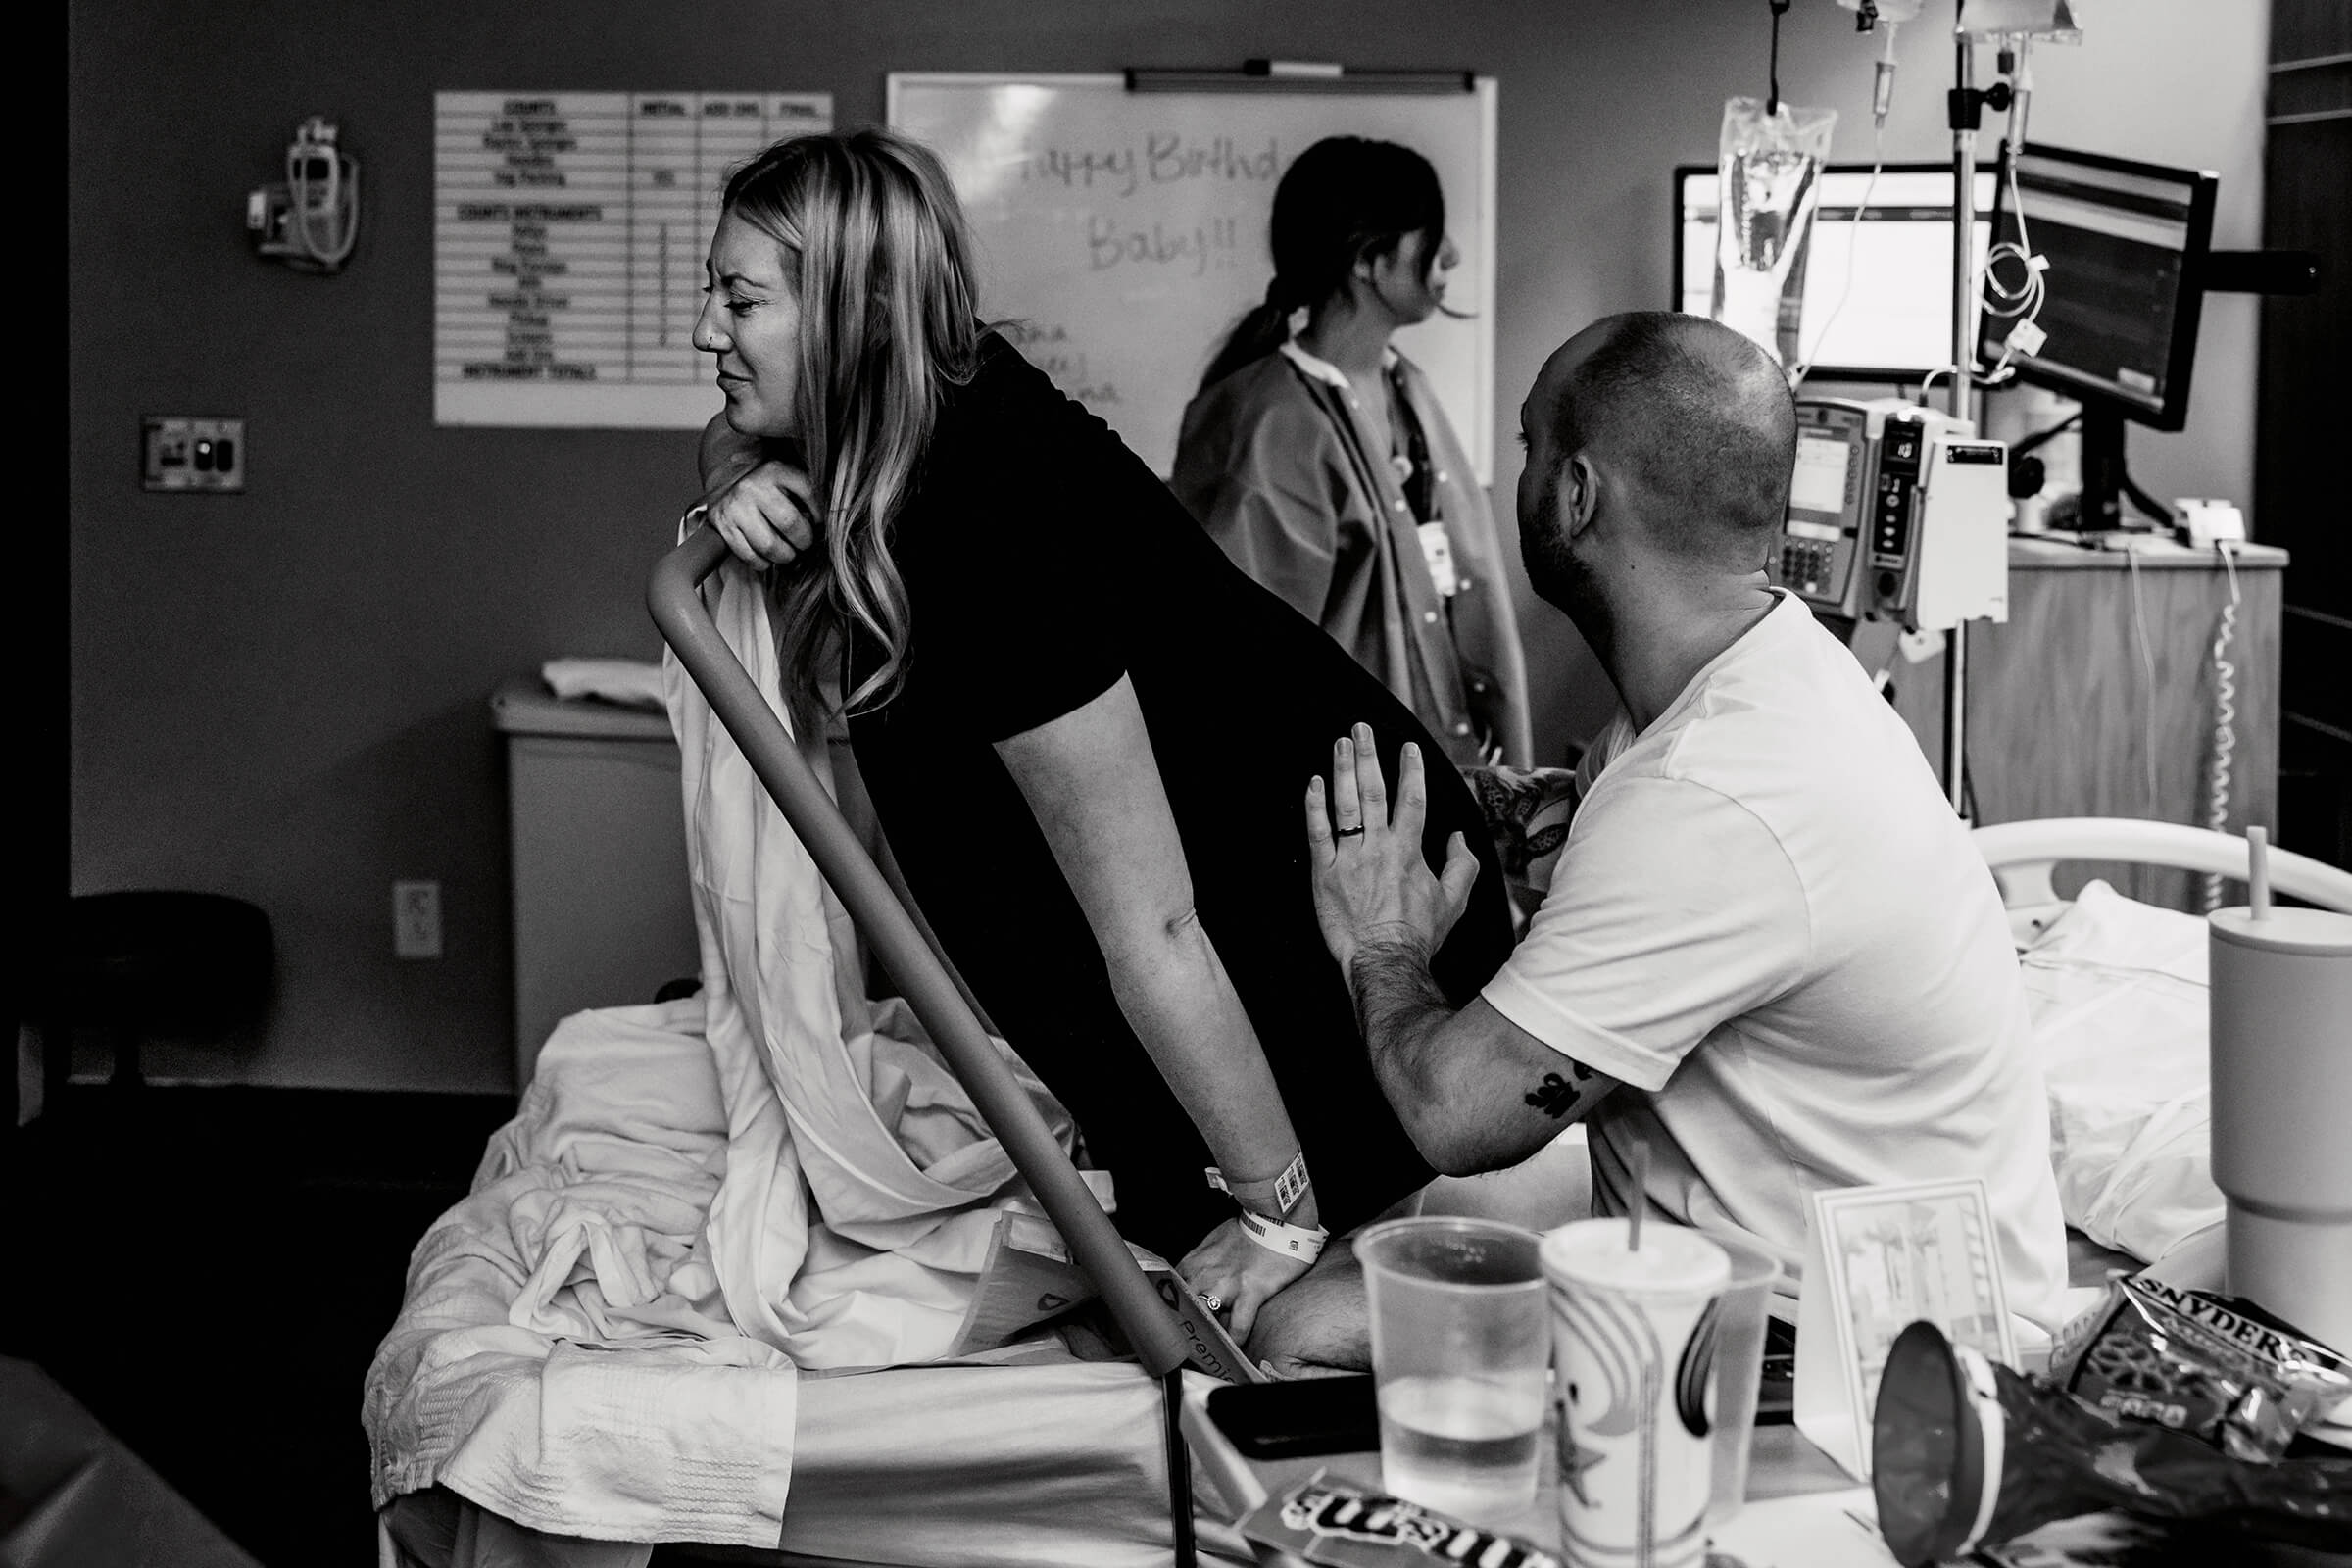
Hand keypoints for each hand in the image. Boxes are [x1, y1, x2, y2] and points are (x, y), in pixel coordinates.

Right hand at [695, 457, 818, 569]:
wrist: (726, 483)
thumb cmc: (768, 488)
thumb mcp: (788, 480)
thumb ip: (807, 495)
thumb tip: (827, 522)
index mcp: (776, 470)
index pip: (809, 492)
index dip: (819, 513)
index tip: (818, 522)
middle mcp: (754, 487)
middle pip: (790, 523)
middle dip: (803, 540)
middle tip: (803, 543)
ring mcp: (737, 507)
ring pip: (770, 545)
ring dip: (785, 556)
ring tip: (787, 552)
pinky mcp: (724, 526)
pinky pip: (750, 556)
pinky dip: (763, 563)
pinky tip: (767, 557)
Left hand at [1180, 1217, 1310, 1343]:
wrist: (1275, 1221)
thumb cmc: (1246, 1231)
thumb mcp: (1212, 1242)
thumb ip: (1200, 1264)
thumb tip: (1194, 1280)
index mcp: (1192, 1264)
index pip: (1171, 1296)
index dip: (1173, 1314)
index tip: (1175, 1327)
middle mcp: (1204, 1275)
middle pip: (1184, 1311)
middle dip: (1185, 1330)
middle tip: (1188, 1347)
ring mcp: (1226, 1285)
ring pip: (1207, 1321)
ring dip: (1209, 1336)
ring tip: (1211, 1351)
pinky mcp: (1250, 1292)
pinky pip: (1239, 1326)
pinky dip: (1236, 1340)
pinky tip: (1236, 1349)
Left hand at [1305, 723, 1480, 973]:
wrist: (1385, 960)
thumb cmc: (1419, 934)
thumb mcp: (1454, 900)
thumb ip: (1462, 865)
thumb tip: (1459, 838)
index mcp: (1409, 850)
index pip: (1411, 799)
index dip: (1410, 770)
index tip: (1407, 747)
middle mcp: (1378, 847)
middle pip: (1373, 792)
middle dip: (1369, 756)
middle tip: (1362, 728)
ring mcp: (1349, 858)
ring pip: (1345, 805)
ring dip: (1342, 770)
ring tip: (1340, 744)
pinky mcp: (1324, 873)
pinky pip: (1317, 833)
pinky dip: (1315, 807)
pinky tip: (1314, 784)